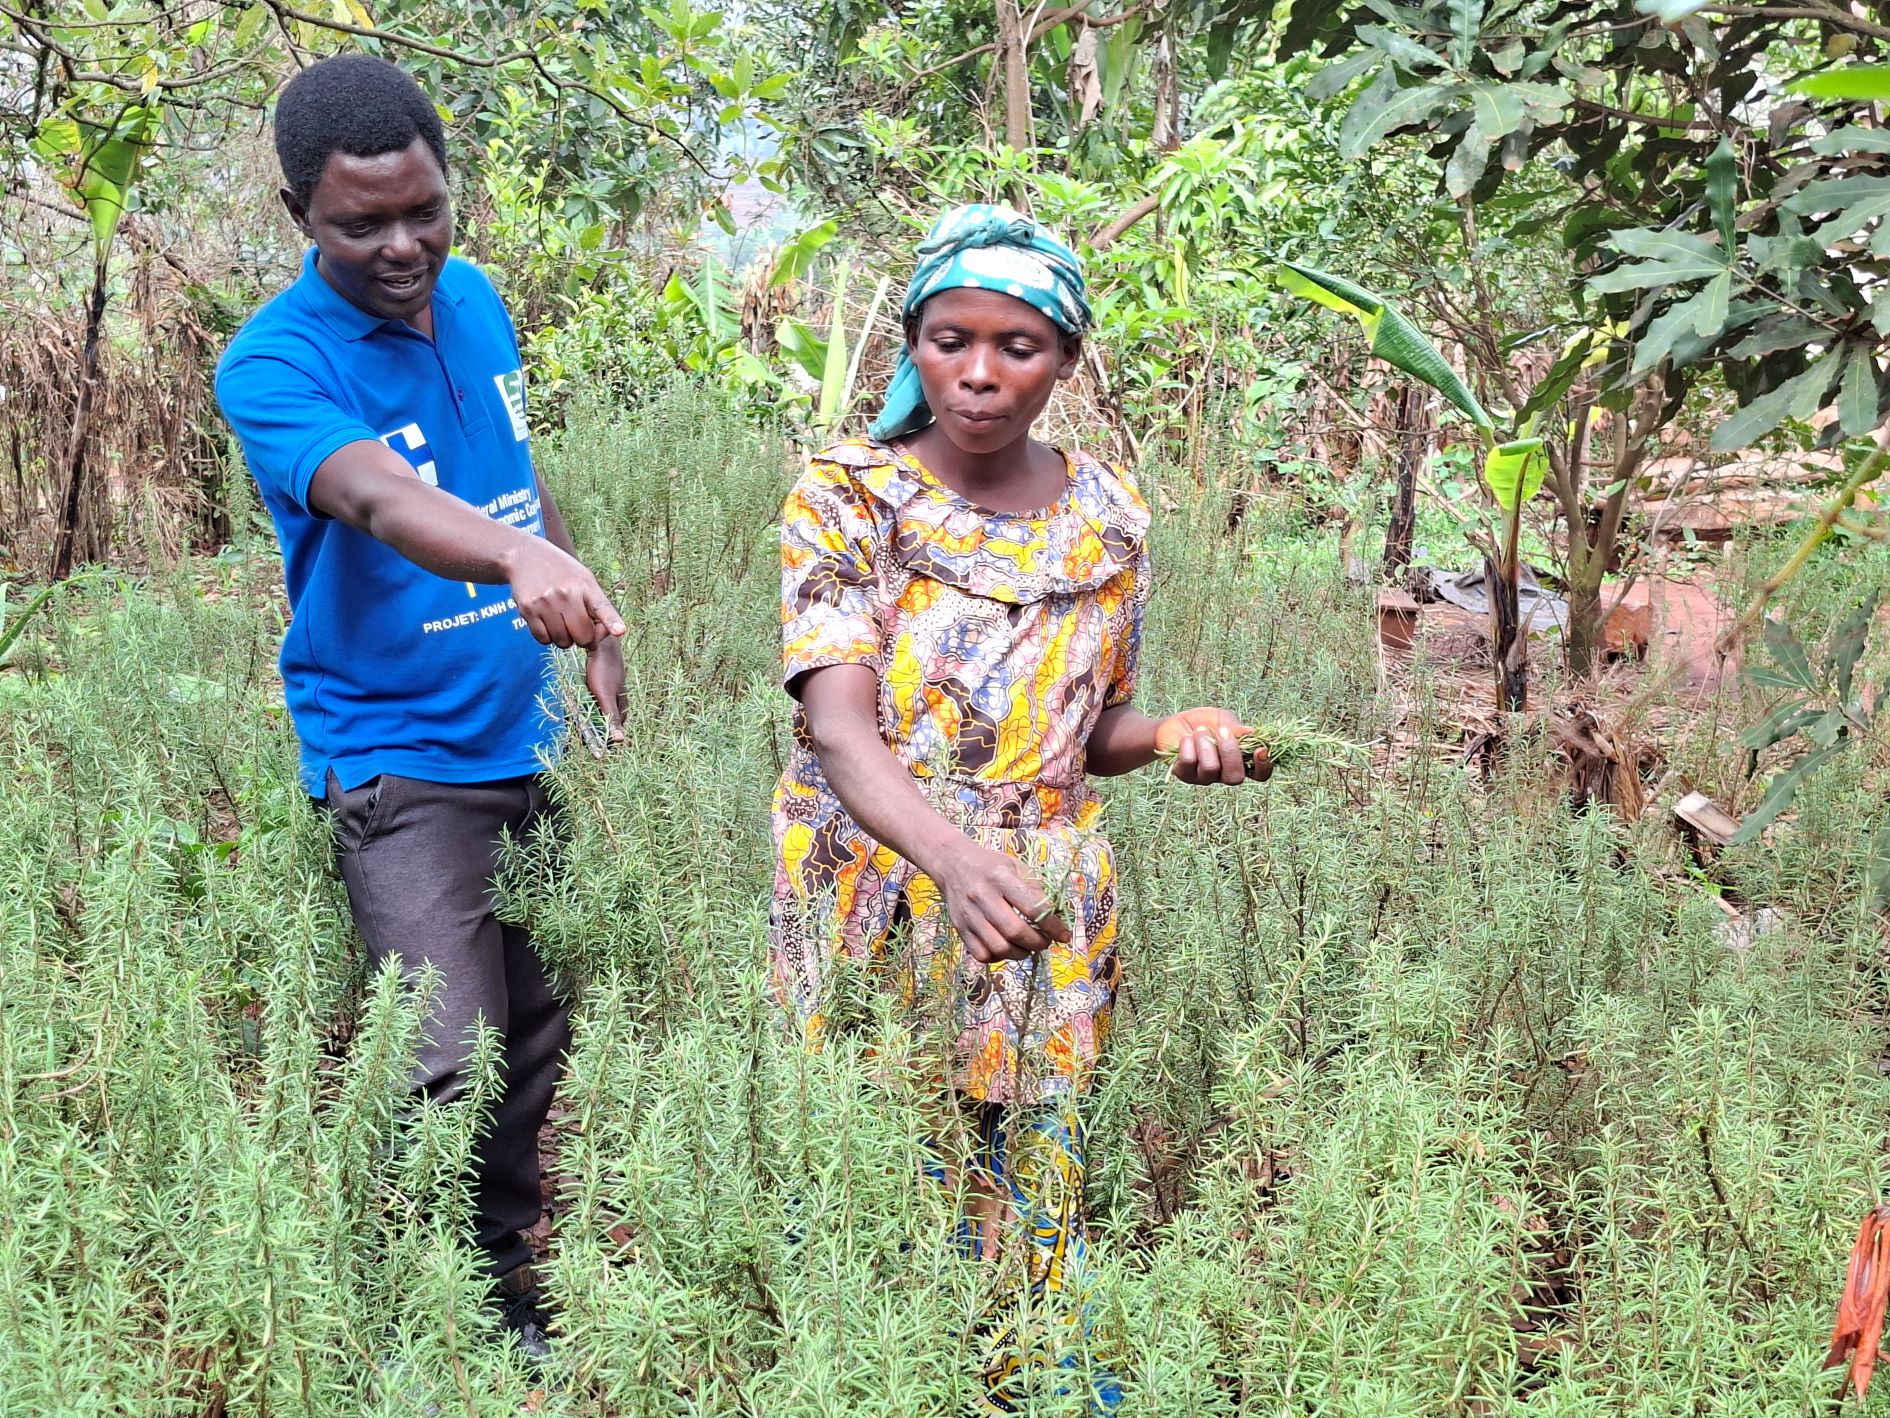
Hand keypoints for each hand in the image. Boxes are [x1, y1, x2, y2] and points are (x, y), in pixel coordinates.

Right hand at [507, 538, 626, 648]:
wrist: (526, 556)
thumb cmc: (561, 572)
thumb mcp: (584, 579)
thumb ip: (596, 605)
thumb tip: (600, 637)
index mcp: (586, 586)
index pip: (602, 606)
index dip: (611, 621)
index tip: (619, 631)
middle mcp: (567, 594)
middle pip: (583, 637)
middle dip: (582, 638)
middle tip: (577, 628)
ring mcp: (546, 602)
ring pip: (563, 642)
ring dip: (563, 638)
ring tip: (560, 620)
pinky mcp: (528, 610)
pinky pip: (543, 639)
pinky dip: (547, 637)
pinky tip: (546, 622)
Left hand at [586, 634, 626, 743]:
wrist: (600, 643)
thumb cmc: (604, 670)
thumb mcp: (606, 696)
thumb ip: (612, 718)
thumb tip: (620, 740)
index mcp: (622, 707)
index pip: (614, 732)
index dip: (603, 741)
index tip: (591, 748)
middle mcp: (617, 702)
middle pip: (606, 723)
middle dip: (595, 731)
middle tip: (581, 737)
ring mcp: (609, 694)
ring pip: (598, 713)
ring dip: (588, 719)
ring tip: (577, 725)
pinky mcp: (600, 687)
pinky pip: (592, 703)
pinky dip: (585, 708)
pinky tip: (578, 707)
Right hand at [932, 838, 1071, 963]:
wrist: (953, 862)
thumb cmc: (991, 865)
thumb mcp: (1016, 867)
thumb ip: (1035, 890)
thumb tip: (1057, 915)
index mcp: (1000, 878)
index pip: (1032, 908)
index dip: (1053, 926)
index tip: (1064, 935)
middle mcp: (982, 896)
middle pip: (1015, 932)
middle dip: (1037, 943)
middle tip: (1045, 942)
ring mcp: (968, 915)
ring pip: (998, 948)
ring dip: (1020, 954)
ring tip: (1028, 948)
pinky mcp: (959, 928)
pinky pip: (981, 954)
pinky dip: (998, 958)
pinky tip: (1006, 948)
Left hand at [1155, 706, 1270, 785]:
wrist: (1173, 723)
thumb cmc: (1203, 722)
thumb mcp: (1222, 719)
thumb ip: (1236, 728)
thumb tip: (1252, 733)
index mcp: (1240, 761)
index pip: (1259, 774)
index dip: (1263, 766)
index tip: (1261, 750)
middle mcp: (1223, 774)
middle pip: (1235, 777)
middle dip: (1230, 752)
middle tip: (1222, 732)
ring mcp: (1203, 777)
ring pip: (1210, 768)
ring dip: (1206, 743)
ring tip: (1199, 731)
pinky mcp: (1184, 775)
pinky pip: (1189, 762)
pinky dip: (1188, 744)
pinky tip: (1186, 738)